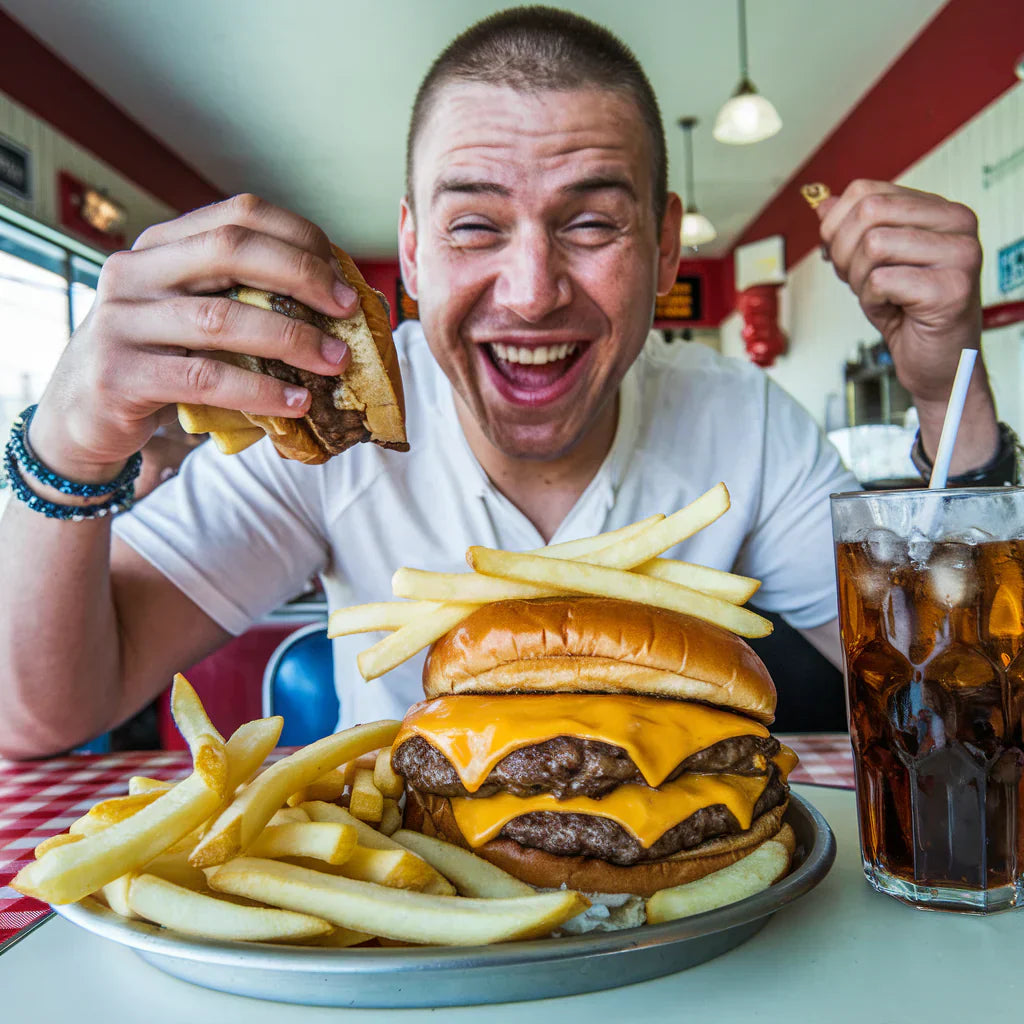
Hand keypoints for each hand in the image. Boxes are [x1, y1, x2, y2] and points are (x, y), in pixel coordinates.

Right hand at [30, 194, 357, 482]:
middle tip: (348, 311)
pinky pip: (205, 378)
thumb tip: (339, 300)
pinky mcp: (120, 375)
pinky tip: (297, 401)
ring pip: (221, 319)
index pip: (238, 214)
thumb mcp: (192, 314)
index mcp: (161, 246)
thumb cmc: (159, 359)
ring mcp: (122, 322)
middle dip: (302, 276)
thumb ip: (243, 296)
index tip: (342, 277)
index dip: (299, 237)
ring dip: (291, 339)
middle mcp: (135, 272)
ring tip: (335, 363)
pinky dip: (260, 390)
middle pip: (231, 250)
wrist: (81, 413)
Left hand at [817, 180, 982, 404]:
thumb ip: (852, 231)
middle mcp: (956, 224)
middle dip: (844, 252)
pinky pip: (880, 281)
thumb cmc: (910, 314)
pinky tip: (893, 311)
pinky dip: (872, 302)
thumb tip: (823, 205)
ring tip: (880, 297)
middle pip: (868, 212)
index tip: (840, 254)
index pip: (867, 191)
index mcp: (939, 211)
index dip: (836, 225)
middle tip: (857, 280)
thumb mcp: (873, 264)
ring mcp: (959, 255)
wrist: (937, 362)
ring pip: (873, 245)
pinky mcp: (950, 288)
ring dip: (859, 280)